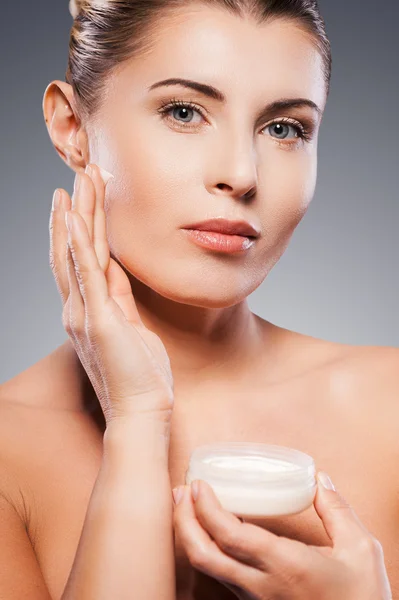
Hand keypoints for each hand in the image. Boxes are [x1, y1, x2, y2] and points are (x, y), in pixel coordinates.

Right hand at [49, 164, 173, 425]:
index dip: (79, 224)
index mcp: (87, 309)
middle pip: (72, 248)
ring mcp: (85, 313)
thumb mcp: (130, 326)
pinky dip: (78, 244)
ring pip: (77, 253)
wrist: (140, 412)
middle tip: (82, 173)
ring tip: (80, 180)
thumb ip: (119, 296)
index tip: (83, 195)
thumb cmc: (139, 375)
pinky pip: (87, 275)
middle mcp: (77, 308)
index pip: (80, 258)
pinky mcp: (99, 321)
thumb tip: (116, 267)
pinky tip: (73, 217)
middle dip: (78, 208)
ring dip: (78, 214)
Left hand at [173, 472, 391, 599]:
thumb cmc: (362, 598)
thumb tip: (319, 480)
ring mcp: (256, 598)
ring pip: (208, 569)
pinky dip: (206, 549)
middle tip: (180, 491)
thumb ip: (336, 511)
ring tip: (186, 505)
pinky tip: (210, 531)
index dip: (206, 509)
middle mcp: (262, 585)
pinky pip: (221, 576)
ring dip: (190, 535)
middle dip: (183, 521)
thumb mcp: (360, 550)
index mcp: (284, 566)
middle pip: (204, 556)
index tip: (198, 485)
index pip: (229, 537)